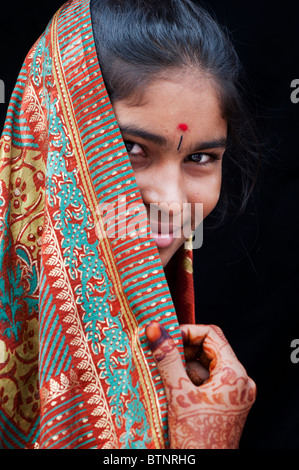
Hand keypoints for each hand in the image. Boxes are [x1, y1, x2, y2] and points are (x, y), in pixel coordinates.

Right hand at [145, 322, 255, 448]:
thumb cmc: (197, 439)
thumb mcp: (178, 394)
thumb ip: (167, 359)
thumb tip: (155, 329)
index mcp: (235, 374)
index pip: (212, 335)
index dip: (187, 332)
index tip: (165, 338)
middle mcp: (239, 382)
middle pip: (208, 350)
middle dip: (182, 350)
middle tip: (159, 353)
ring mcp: (232, 394)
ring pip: (204, 366)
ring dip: (182, 366)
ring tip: (161, 372)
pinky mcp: (224, 405)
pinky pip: (205, 382)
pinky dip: (187, 380)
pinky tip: (170, 387)